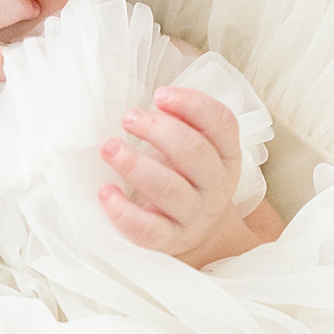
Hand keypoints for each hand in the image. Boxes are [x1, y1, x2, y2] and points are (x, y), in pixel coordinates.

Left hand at [98, 85, 254, 268]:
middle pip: (194, 151)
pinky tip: (106, 192)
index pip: (222, 122)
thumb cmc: (184, 179)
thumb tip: (148, 106)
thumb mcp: (191, 150)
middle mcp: (217, 185)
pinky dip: (123, 210)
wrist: (193, 232)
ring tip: (108, 147)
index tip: (160, 94)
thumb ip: (180, 125)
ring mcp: (195, 215)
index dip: (192, 103)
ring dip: (135, 164)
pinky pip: (148, 229)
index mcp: (227, 155)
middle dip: (157, 129)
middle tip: (128, 118)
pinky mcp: (170, 240)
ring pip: (169, 189)